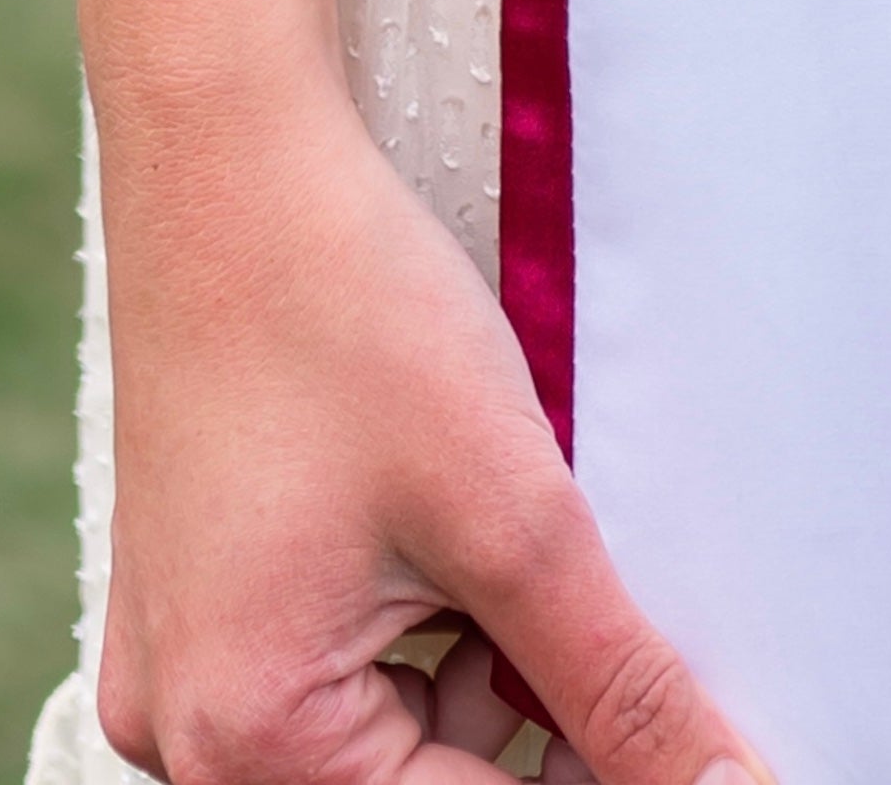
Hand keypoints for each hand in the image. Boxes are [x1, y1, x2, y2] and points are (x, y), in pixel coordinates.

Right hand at [92, 70, 768, 784]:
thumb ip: (617, 679)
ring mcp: (179, 677)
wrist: (227, 167)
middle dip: (539, 726)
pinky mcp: (197, 613)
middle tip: (602, 610)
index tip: (711, 757)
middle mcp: (186, 742)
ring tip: (528, 546)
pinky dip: (427, 629)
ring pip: (387, 737)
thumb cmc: (346, 317)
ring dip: (488, 673)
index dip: (607, 782)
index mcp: (247, 746)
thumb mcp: (511, 511)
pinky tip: (469, 530)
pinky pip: (335, 675)